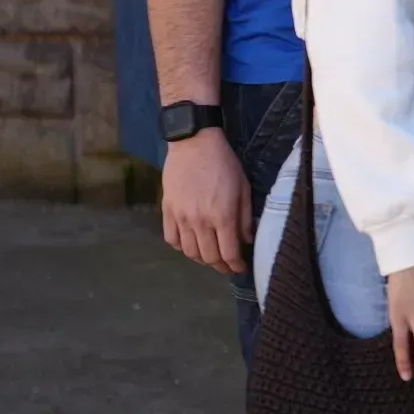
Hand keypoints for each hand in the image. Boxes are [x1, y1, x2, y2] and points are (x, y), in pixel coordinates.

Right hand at [161, 129, 250, 274]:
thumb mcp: (243, 187)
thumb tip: (246, 240)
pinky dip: (181, 248)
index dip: (235, 266)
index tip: (240, 269)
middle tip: (228, 267)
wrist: (194, 144)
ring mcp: (181, 218)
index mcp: (222, 216)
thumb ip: (244, 217)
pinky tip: (190, 245)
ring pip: (189, 252)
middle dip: (220, 266)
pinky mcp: (167, 211)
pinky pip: (171, 239)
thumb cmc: (224, 163)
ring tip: (211, 258)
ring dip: (201, 260)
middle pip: (208, 257)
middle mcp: (200, 221)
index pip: (228, 253)